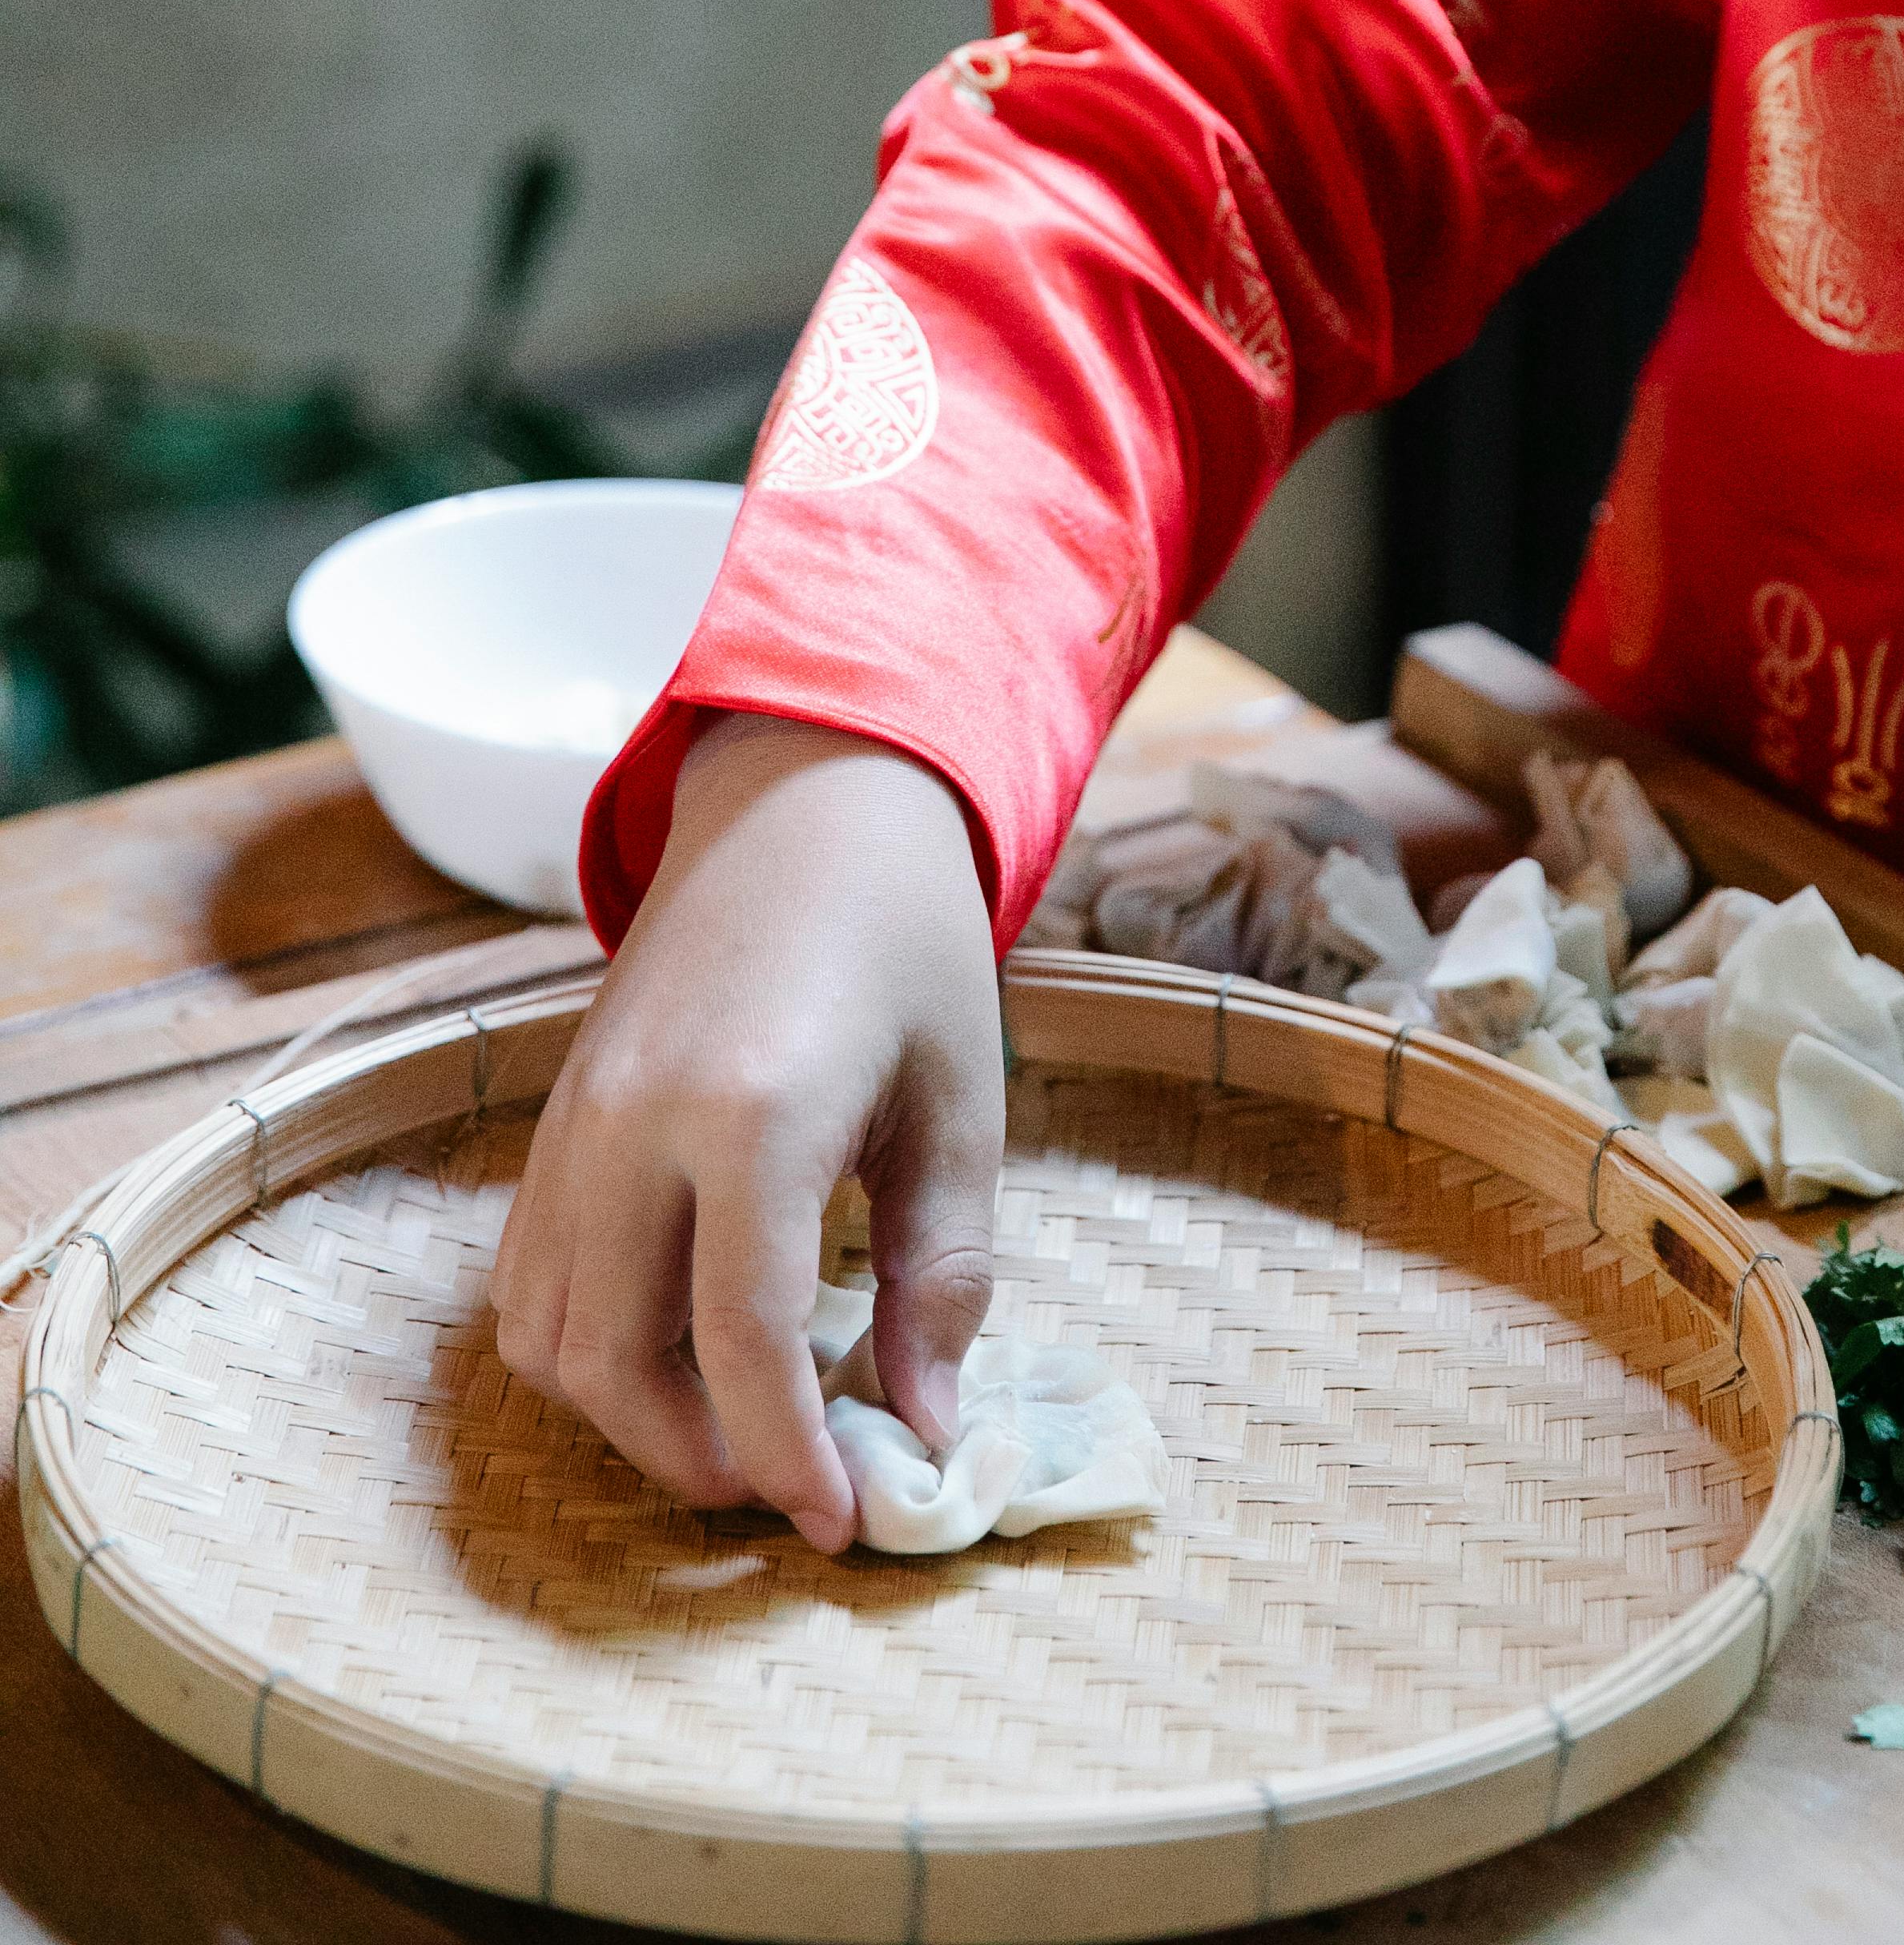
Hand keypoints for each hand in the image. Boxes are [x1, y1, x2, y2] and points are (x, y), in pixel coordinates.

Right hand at [490, 715, 1002, 1552]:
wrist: (805, 798)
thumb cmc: (905, 940)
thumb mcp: (961, 1099)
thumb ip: (944, 1272)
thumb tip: (927, 1429)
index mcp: (752, 1113)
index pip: (745, 1346)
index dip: (789, 1460)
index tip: (841, 1524)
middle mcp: (634, 1123)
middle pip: (618, 1367)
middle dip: (702, 1460)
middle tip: (792, 1481)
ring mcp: (573, 1120)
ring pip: (547, 1340)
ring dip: (630, 1415)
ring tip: (736, 1422)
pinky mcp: (550, 1118)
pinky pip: (523, 1280)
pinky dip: (579, 1347)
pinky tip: (671, 1347)